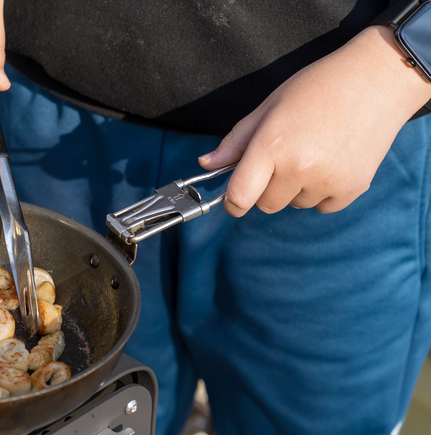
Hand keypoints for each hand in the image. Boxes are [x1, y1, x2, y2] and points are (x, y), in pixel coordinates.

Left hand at [199, 26, 430, 215]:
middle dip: (267, 187)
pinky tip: (333, 160)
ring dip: (297, 188)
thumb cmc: (319, 88)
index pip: (239, 197)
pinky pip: (322, 206)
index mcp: (272, 146)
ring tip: (315, 151)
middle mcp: (299, 168)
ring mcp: (328, 181)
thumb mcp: (270, 107)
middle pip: (266, 204)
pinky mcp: (351, 189)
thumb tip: (206, 164)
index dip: (232, 202)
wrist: (378, 79)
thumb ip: (236, 141)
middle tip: (285, 156)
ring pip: (295, 204)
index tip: (233, 200)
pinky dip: (322, 191)